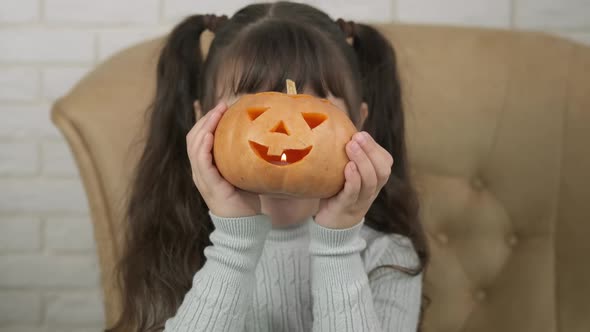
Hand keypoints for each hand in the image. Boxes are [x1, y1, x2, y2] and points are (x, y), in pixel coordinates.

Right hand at [186, 101, 260, 217]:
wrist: (245, 225)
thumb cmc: (246, 199)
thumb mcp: (242, 172)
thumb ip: (243, 157)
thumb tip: (261, 135)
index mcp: (206, 167)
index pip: (199, 138)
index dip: (207, 120)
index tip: (222, 106)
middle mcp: (200, 171)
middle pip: (193, 137)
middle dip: (206, 118)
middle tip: (221, 104)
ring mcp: (202, 178)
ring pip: (195, 146)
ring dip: (205, 126)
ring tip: (216, 113)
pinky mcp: (210, 186)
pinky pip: (201, 162)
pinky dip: (204, 147)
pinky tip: (211, 135)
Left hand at [315, 131, 392, 228]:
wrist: (331, 224)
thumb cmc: (338, 192)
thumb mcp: (345, 171)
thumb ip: (348, 154)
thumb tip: (343, 124)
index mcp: (374, 179)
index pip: (385, 161)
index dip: (375, 147)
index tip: (360, 133)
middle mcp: (372, 189)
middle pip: (382, 170)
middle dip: (371, 150)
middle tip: (357, 137)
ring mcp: (361, 199)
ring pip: (371, 180)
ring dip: (363, 161)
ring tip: (350, 146)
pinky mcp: (347, 206)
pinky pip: (355, 193)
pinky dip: (354, 179)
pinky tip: (347, 167)